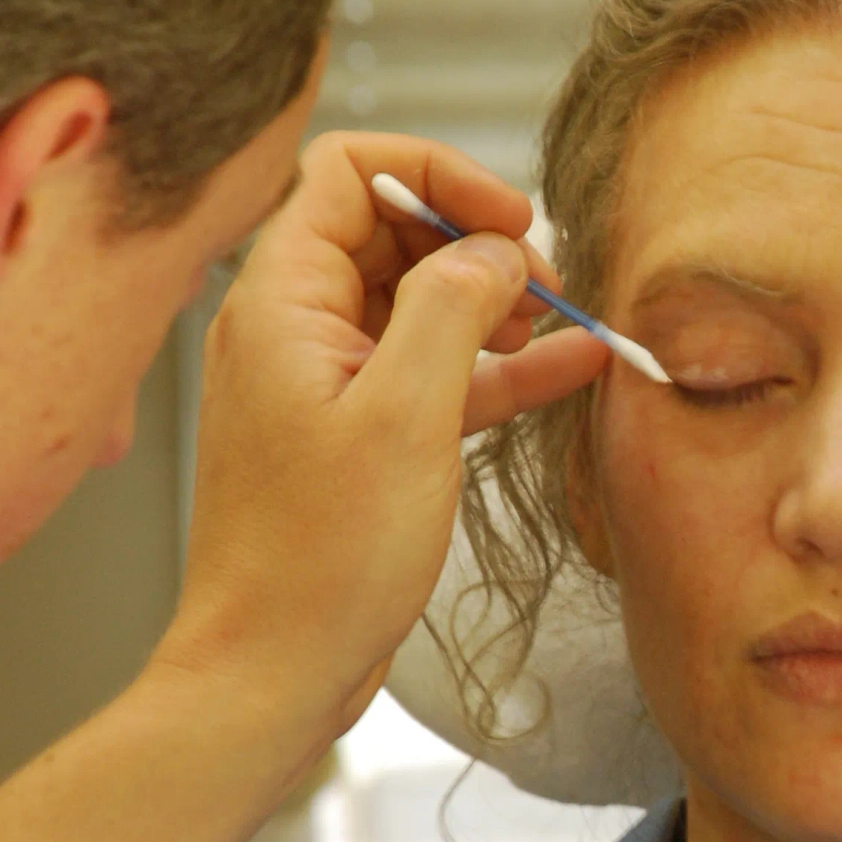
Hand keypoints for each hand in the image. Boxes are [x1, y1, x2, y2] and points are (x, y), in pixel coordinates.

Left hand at [154, 131, 606, 770]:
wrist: (273, 669)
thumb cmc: (320, 558)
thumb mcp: (406, 416)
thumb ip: (452, 308)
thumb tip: (495, 249)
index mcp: (283, 300)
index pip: (352, 172)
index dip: (440, 177)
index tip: (513, 219)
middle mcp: (293, 328)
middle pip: (391, 233)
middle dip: (476, 244)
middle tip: (549, 283)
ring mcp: (323, 383)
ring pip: (418, 305)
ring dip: (494, 306)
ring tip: (566, 326)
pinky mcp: (354, 436)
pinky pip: (429, 374)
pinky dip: (492, 366)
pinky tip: (568, 368)